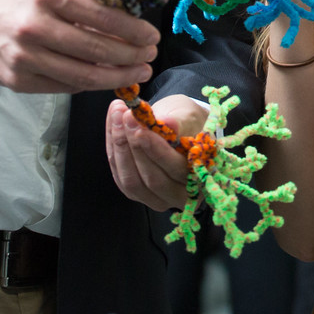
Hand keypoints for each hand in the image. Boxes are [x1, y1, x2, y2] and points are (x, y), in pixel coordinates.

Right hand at [0, 0, 158, 92]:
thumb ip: (80, 5)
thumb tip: (124, 23)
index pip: (101, 17)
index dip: (133, 30)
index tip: (152, 35)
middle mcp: (35, 27)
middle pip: (96, 50)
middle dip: (130, 56)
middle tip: (150, 56)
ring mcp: (24, 58)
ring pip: (82, 75)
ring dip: (116, 77)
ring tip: (136, 73)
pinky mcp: (16, 81)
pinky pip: (62, 86)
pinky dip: (87, 84)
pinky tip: (104, 79)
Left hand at [104, 93, 208, 210]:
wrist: (180, 128)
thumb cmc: (189, 123)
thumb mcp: (190, 116)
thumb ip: (179, 122)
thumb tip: (168, 124)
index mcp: (200, 177)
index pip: (177, 169)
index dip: (157, 150)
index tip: (141, 128)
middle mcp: (180, 194)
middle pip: (152, 179)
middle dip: (135, 146)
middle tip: (126, 116)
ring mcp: (156, 198)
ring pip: (132, 181)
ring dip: (120, 147)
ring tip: (117, 116)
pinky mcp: (136, 193)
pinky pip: (119, 175)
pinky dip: (113, 149)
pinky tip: (113, 126)